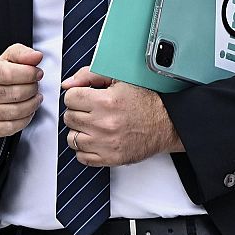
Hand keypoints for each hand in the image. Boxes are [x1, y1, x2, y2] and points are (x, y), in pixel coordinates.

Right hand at [0, 44, 43, 139]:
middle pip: (16, 94)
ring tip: (35, 98)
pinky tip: (27, 112)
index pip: (10, 73)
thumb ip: (22, 54)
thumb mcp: (7, 60)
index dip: (29, 74)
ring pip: (16, 112)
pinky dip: (25, 120)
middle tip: (35, 87)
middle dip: (32, 90)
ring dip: (32, 105)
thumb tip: (36, 56)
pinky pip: (11, 127)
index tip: (38, 73)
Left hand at [60, 68, 182, 166]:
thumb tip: (67, 84)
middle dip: (77, 112)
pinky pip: (82, 157)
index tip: (85, 98)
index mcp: (106, 102)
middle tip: (91, 111)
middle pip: (69, 117)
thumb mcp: (120, 79)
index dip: (77, 95)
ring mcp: (106, 144)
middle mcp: (104, 124)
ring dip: (79, 130)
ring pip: (72, 138)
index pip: (69, 98)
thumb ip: (90, 75)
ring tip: (93, 125)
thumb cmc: (145, 101)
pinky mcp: (110, 159)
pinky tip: (95, 139)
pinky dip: (85, 149)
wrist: (167, 124)